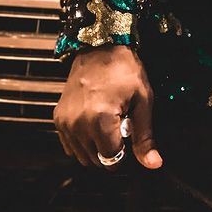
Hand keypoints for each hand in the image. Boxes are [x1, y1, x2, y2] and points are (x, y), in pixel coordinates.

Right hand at [53, 45, 161, 169]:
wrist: (100, 47)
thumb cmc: (124, 69)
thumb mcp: (143, 100)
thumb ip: (145, 136)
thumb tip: (153, 164)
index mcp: (100, 121)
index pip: (112, 160)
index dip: (125, 153)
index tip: (129, 136)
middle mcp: (78, 124)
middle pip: (96, 161)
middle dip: (111, 150)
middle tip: (120, 126)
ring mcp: (65, 122)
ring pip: (81, 156)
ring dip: (96, 147)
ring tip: (108, 122)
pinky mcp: (58, 118)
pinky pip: (70, 145)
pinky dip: (82, 141)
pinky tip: (94, 122)